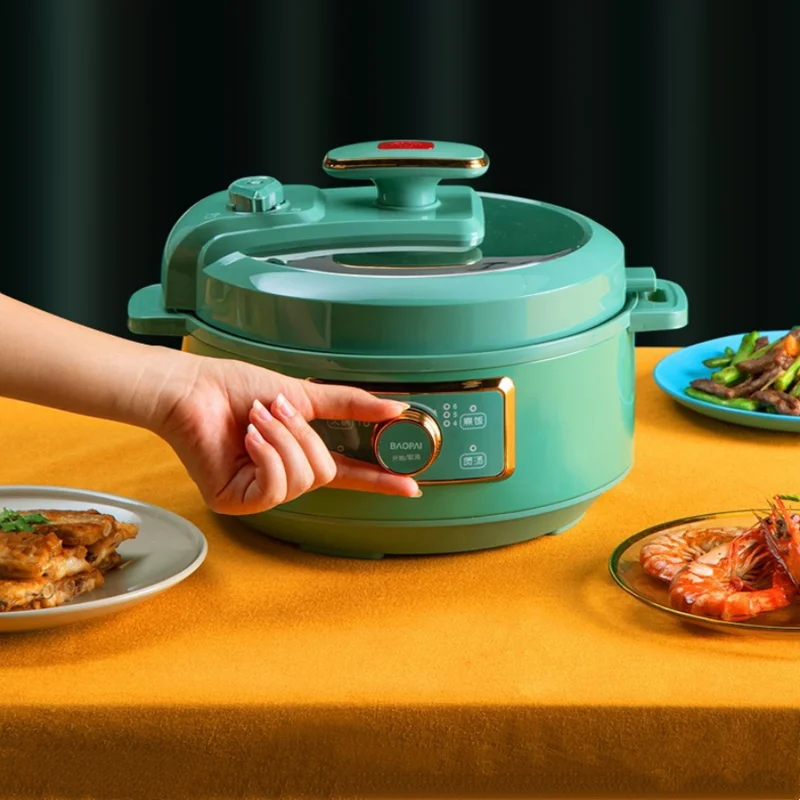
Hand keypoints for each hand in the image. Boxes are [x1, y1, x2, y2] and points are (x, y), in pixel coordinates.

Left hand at [151, 353, 421, 514]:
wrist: (192, 389)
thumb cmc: (236, 388)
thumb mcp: (302, 394)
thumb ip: (349, 404)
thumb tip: (395, 408)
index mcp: (299, 454)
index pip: (347, 473)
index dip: (378, 480)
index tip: (411, 486)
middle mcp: (282, 477)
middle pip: (324, 472)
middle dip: (303, 435)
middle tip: (277, 409)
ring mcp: (259, 493)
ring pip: (301, 478)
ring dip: (281, 439)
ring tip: (257, 419)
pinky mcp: (237, 502)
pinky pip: (274, 486)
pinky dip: (265, 454)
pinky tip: (248, 437)